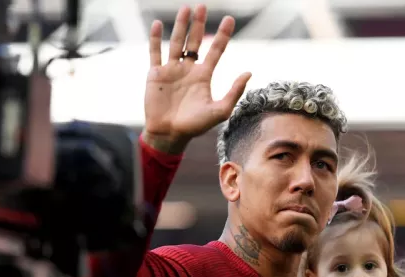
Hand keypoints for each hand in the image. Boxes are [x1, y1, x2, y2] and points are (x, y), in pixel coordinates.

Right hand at [144, 4, 251, 152]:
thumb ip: (234, 92)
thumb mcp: (220, 110)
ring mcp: (171, 70)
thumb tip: (249, 72)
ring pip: (176, 42)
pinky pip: (155, 52)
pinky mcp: (155, 74)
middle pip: (195, 41)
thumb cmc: (195, 126)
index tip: (230, 19)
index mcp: (204, 76)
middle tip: (203, 6)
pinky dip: (156, 38)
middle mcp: (188, 69)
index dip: (223, 35)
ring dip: (181, 26)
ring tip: (186, 9)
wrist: (170, 134)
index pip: (216, 50)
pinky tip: (159, 24)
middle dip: (199, 24)